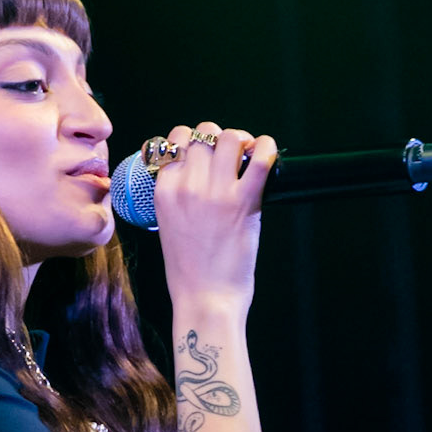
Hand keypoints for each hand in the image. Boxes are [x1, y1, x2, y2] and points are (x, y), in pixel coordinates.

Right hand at [154, 122, 278, 311]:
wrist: (206, 298)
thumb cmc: (189, 270)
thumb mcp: (167, 225)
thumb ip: (177, 194)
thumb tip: (198, 172)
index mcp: (164, 191)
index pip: (174, 141)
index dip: (192, 141)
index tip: (204, 152)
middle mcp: (187, 186)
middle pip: (203, 134)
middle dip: (218, 138)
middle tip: (230, 153)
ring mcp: (216, 192)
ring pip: (229, 137)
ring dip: (240, 140)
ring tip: (247, 154)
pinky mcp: (244, 202)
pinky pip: (259, 159)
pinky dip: (266, 148)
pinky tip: (266, 152)